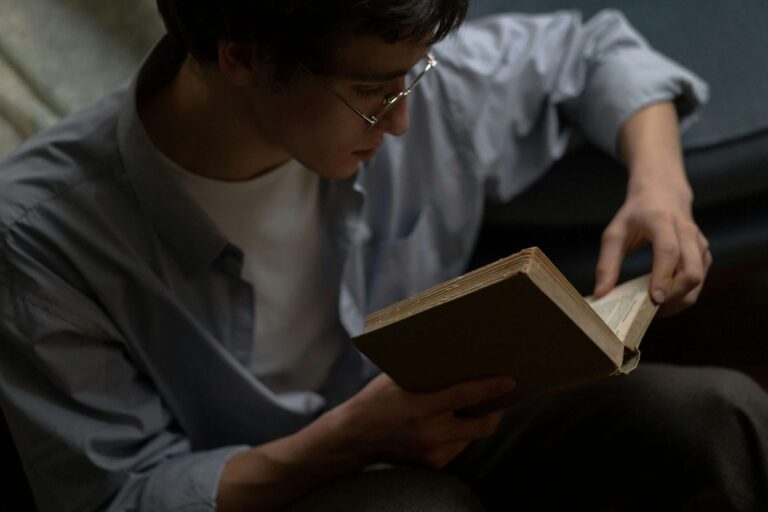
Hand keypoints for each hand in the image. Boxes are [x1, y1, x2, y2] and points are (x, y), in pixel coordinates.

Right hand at [331, 374, 514, 468]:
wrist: (354, 437)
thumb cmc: (375, 400)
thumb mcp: (396, 379)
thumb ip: (426, 373)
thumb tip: (458, 357)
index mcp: (420, 408)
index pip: (465, 397)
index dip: (491, 388)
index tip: (510, 381)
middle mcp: (429, 434)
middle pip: (481, 426)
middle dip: (496, 412)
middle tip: (501, 397)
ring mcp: (432, 453)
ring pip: (471, 437)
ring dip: (476, 421)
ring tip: (479, 405)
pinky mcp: (432, 464)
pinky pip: (458, 446)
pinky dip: (460, 433)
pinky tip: (454, 421)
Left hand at [593, 173, 711, 316]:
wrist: (663, 191)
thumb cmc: (636, 213)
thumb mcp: (615, 232)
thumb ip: (607, 263)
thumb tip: (601, 293)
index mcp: (661, 221)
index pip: (668, 251)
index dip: (662, 277)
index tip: (653, 298)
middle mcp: (686, 231)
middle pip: (692, 271)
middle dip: (675, 295)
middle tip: (650, 308)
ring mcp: (699, 242)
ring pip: (699, 278)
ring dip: (680, 299)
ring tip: (654, 307)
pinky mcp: (704, 252)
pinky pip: (700, 279)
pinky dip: (684, 294)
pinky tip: (664, 298)